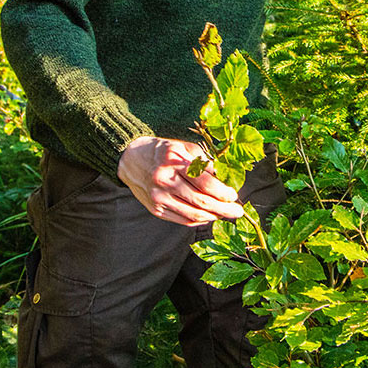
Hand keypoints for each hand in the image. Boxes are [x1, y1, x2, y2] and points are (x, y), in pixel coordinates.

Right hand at [117, 136, 246, 225]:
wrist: (130, 159)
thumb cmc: (163, 152)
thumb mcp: (184, 147)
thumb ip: (205, 161)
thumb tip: (225, 180)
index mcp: (174, 162)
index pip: (205, 183)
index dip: (223, 192)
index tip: (234, 195)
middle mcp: (165, 181)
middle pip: (201, 202)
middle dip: (223, 209)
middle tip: (237, 212)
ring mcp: (158, 198)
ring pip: (193, 214)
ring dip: (213, 217)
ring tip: (224, 214)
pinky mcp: (155, 209)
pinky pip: (182, 220)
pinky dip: (198, 220)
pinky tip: (208, 216)